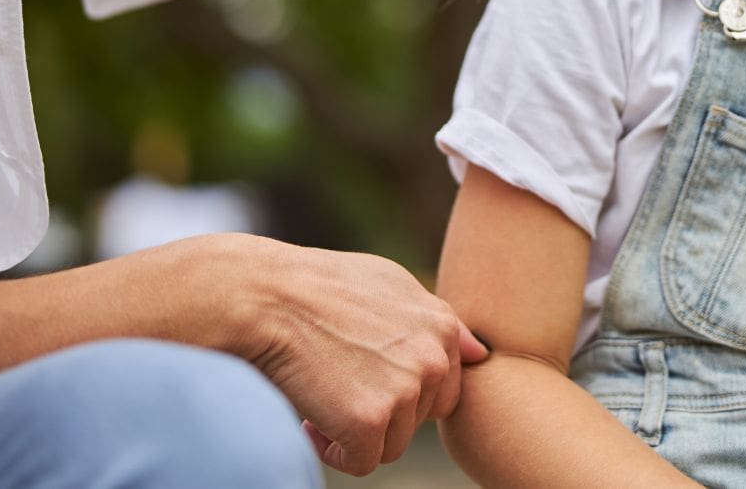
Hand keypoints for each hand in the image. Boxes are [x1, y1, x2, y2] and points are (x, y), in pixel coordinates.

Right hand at [213, 236, 487, 476]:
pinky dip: (333, 450)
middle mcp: (434, 358)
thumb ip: (436, 319)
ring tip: (324, 396)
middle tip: (341, 386)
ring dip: (358, 432)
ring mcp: (405, 390)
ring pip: (393, 443)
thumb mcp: (392, 283)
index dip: (404, 388)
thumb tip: (479, 353)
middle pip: (422, 417)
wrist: (267, 296)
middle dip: (385, 412)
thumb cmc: (319, 285)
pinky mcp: (371, 420)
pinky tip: (311, 420)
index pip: (445, 385)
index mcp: (443, 325)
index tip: (367, 373)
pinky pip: (362, 461)